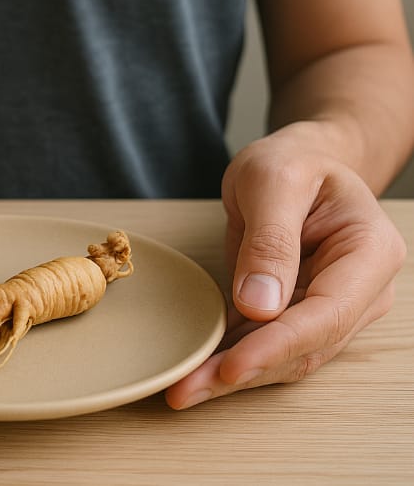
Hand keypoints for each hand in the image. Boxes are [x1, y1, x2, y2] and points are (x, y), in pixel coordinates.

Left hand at [165, 124, 404, 408]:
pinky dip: (231, 360)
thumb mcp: (274, 181)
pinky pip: (267, 346)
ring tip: (183, 388)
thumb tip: (261, 306)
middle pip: (305, 348)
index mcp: (369, 253)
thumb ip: (271, 240)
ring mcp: (333, 308)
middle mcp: (361, 292)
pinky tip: (196, 371)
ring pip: (285, 358)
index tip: (232, 366)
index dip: (277, 346)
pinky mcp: (300, 315)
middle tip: (186, 389)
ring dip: (233, 376)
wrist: (298, 163)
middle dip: (245, 372)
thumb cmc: (292, 162)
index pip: (326, 315)